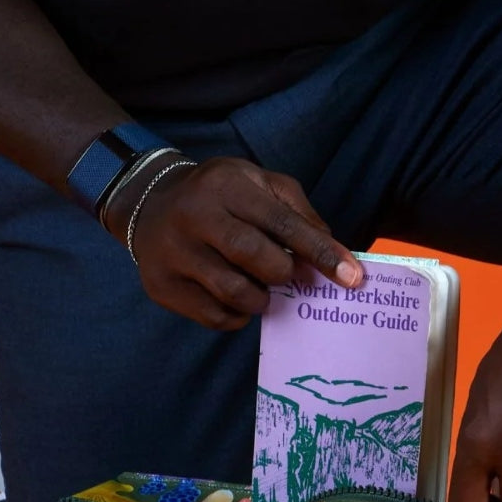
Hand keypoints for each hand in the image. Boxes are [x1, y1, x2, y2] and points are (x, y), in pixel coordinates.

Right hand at [105, 156, 361, 328]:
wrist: (149, 204)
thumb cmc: (219, 196)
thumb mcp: (258, 184)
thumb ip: (299, 213)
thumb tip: (333, 254)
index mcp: (225, 186)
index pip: (283, 223)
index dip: (321, 253)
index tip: (352, 278)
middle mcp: (194, 216)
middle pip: (257, 259)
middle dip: (284, 274)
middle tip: (287, 275)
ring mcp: (174, 254)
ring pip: (236, 294)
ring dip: (262, 298)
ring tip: (259, 285)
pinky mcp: (162, 287)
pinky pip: (215, 317)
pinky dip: (237, 315)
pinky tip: (235, 297)